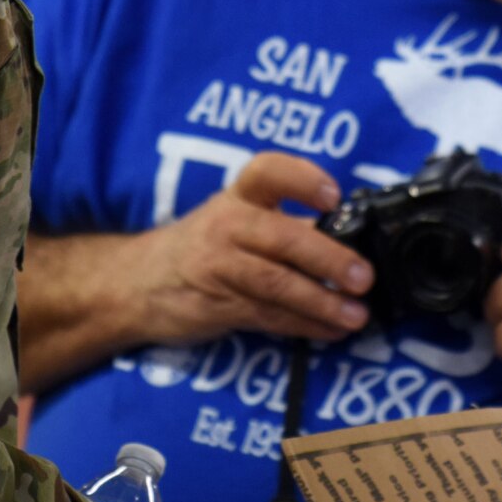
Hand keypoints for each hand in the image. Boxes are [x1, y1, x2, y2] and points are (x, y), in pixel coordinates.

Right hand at [134, 153, 372, 344]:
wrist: (139, 283)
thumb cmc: (206, 245)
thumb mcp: (237, 220)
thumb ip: (289, 226)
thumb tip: (356, 241)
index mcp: (239, 196)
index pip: (268, 171)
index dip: (302, 179)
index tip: (333, 196)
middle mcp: (228, 225)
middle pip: (282, 237)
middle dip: (327, 258)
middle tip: (363, 277)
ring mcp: (220, 266)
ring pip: (276, 283)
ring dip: (321, 302)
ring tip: (356, 315)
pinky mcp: (217, 305)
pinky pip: (268, 316)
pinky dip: (304, 325)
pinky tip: (331, 330)